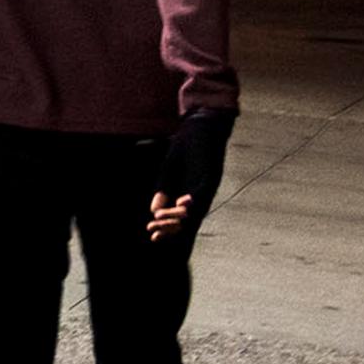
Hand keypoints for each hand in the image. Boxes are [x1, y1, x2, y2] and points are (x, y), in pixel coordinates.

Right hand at [148, 109, 234, 242]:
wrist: (201, 126)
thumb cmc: (185, 147)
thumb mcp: (168, 171)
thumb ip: (162, 190)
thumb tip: (155, 211)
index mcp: (189, 195)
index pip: (180, 221)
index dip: (167, 230)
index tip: (152, 237)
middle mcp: (201, 195)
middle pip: (188, 221)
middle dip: (170, 228)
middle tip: (153, 232)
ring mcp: (208, 186)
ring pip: (196, 210)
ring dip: (179, 217)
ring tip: (162, 220)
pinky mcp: (211, 174)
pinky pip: (203, 191)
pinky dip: (194, 199)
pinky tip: (182, 203)